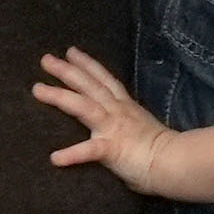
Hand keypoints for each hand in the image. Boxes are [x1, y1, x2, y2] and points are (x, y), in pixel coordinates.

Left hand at [34, 47, 172, 180]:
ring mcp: (114, 128)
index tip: (71, 52)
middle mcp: (118, 111)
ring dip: (59, 96)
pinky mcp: (112, 148)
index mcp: (125, 107)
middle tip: (46, 58)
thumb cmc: (162, 151)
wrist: (176, 162)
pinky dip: (72, 154)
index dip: (87, 64)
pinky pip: (89, 151)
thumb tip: (116, 136)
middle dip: (66, 70)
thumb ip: (126, 129)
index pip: (104, 80)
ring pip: (83, 105)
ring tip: (37, 89)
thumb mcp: (141, 130)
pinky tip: (55, 158)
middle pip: (89, 84)